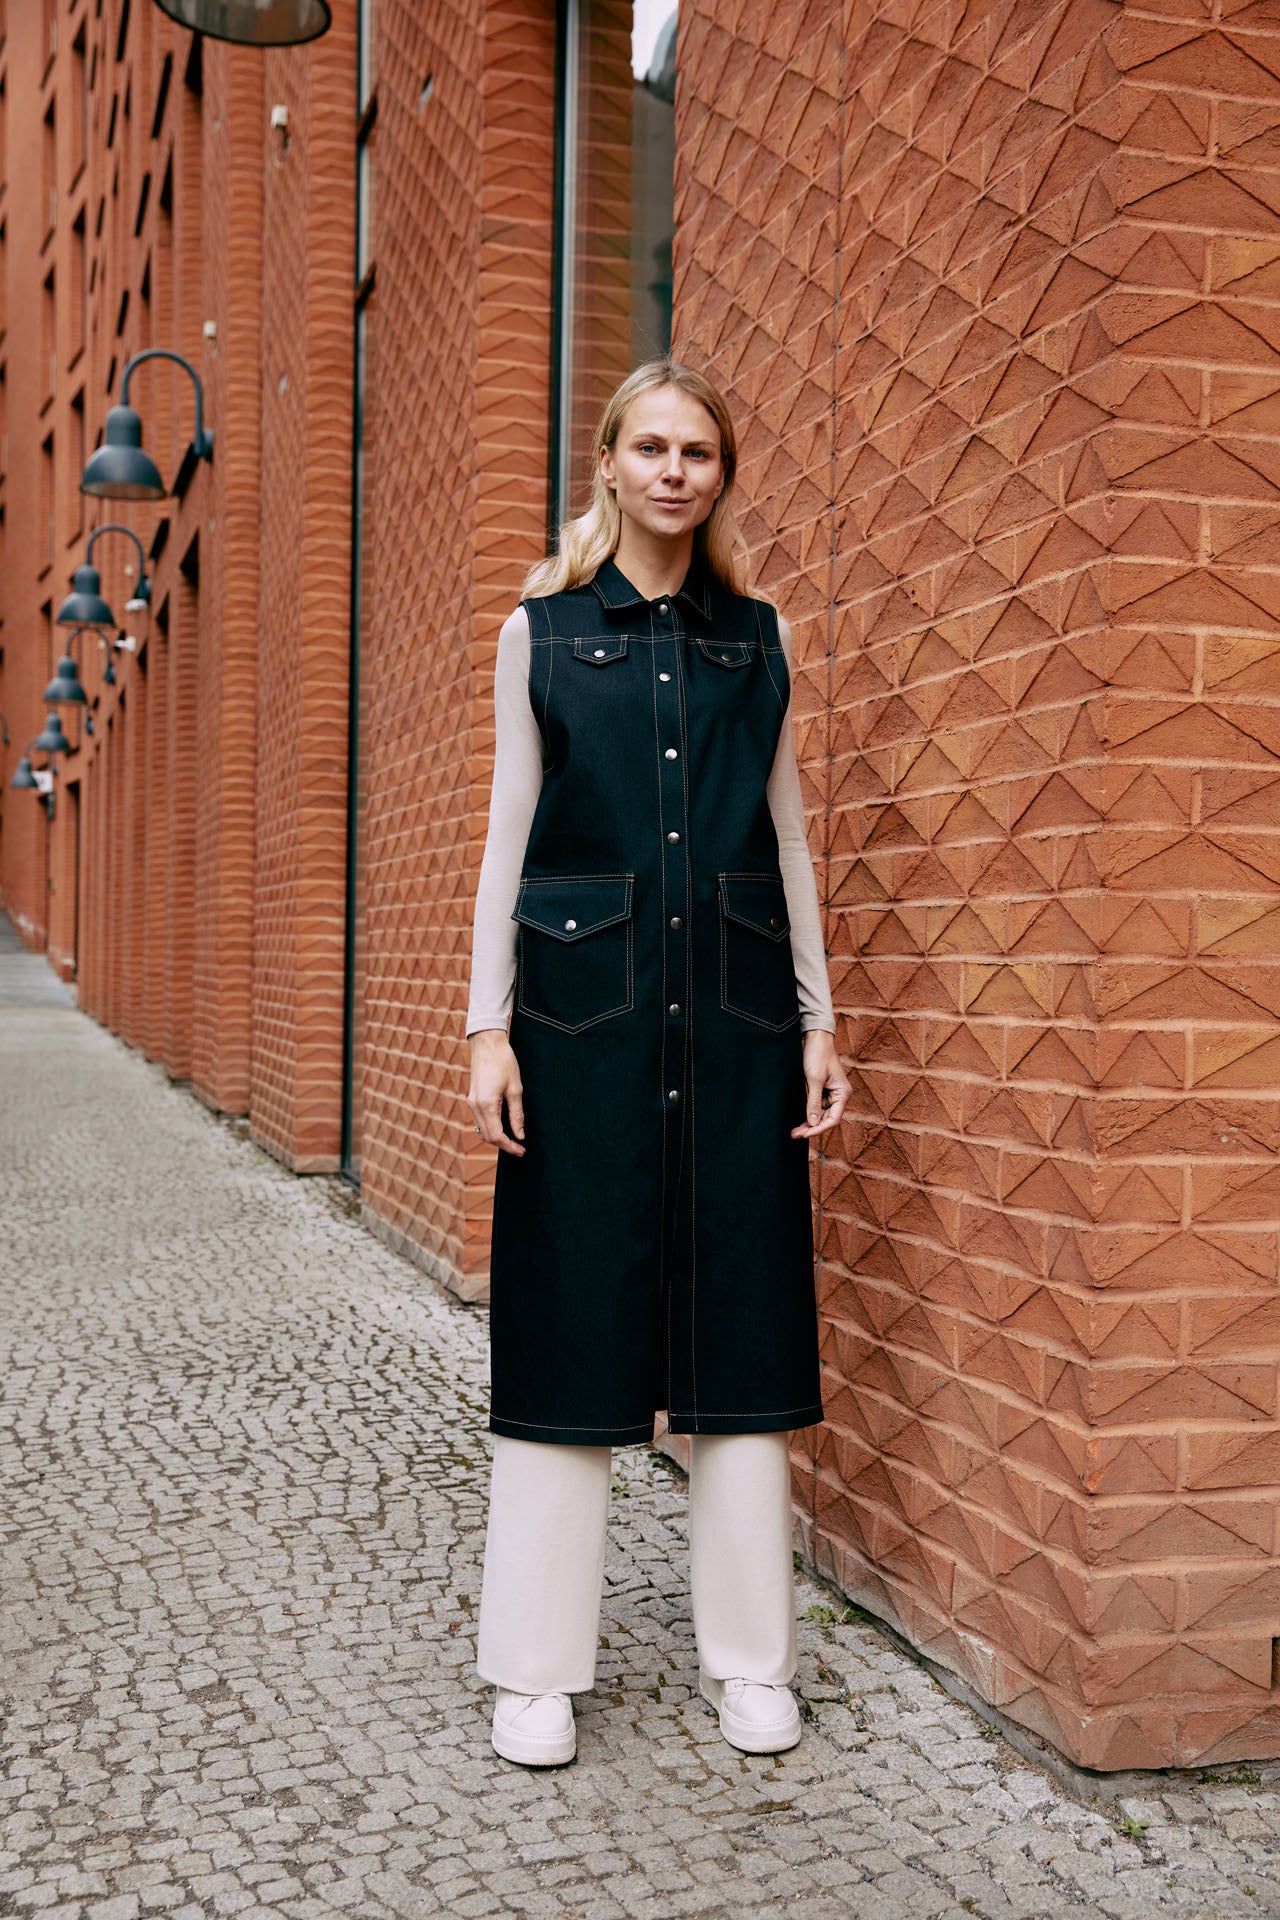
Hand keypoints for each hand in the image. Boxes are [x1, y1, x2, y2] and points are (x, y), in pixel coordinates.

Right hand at [469, 1030, 526, 1154]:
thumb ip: (517, 1114)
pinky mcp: (472, 1097)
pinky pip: (480, 1120)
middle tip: (520, 1147)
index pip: (496, 1136)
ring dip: (496, 1137)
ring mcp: (471, 1102)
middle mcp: (475, 1106)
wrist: (487, 1042)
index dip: (510, 1146)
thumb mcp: (515, 1089)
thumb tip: (520, 1134)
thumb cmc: (504, 1061)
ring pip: (482, 1129)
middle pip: (487, 1136)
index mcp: (486, 1105)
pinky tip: (503, 1125)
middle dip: (503, 1145)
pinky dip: (490, 1127)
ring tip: (513, 1139)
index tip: (522, 1150)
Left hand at [791, 1028, 850, 1139]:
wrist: (814, 1037)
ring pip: (820, 1115)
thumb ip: (814, 1102)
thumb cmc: (818, 1054)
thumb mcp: (814, 1079)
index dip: (819, 1129)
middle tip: (795, 1134)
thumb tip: (813, 1122)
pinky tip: (798, 1120)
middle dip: (811, 1128)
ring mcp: (830, 1093)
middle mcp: (839, 1095)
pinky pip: (815, 1106)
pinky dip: (807, 1113)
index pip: (833, 1119)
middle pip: (826, 1119)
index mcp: (843, 1093)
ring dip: (808, 1123)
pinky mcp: (821, 1090)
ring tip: (794, 1131)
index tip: (805, 1134)